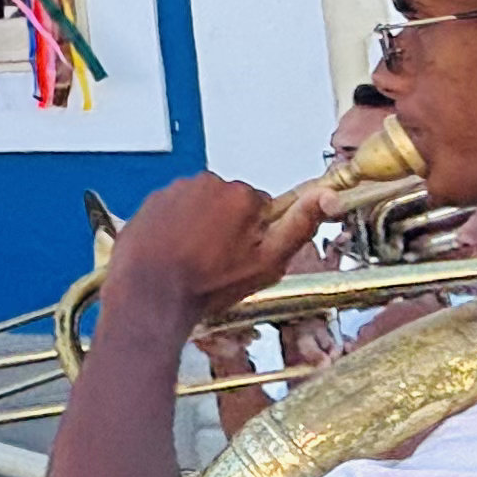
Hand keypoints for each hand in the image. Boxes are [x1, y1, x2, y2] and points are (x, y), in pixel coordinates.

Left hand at [102, 175, 321, 344]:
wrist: (150, 294)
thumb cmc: (206, 284)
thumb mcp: (267, 264)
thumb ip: (299, 227)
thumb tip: (326, 197)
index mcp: (242, 195)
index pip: (262, 207)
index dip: (256, 235)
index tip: (244, 255)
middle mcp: (209, 182)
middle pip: (230, 204)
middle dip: (228, 228)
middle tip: (218, 263)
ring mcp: (176, 190)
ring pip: (200, 206)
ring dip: (200, 227)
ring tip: (192, 260)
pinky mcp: (152, 200)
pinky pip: (173, 210)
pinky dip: (174, 227)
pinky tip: (172, 252)